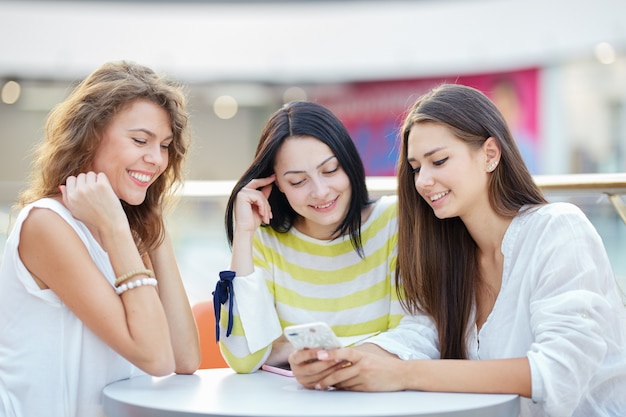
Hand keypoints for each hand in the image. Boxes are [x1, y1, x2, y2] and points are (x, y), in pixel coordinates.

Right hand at [60, 172, 127, 239]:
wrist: (110, 224)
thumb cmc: (93, 219)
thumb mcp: (75, 212)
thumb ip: (66, 199)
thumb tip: (61, 186)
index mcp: (71, 197)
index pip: (70, 179)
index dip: (78, 184)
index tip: (85, 190)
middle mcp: (79, 191)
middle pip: (81, 175)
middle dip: (87, 181)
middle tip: (94, 193)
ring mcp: (90, 187)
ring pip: (91, 174)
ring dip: (95, 180)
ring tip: (99, 192)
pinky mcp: (102, 185)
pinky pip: (101, 175)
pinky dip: (104, 180)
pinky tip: (106, 190)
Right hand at [233, 175, 275, 232]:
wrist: (246, 230)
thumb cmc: (252, 221)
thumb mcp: (261, 206)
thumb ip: (263, 195)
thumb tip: (269, 185)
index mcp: (243, 194)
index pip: (254, 183)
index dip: (264, 180)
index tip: (273, 176)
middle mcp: (239, 192)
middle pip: (256, 183)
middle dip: (266, 182)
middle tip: (274, 178)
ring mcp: (240, 193)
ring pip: (259, 194)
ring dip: (266, 206)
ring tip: (266, 216)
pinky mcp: (242, 195)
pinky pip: (258, 197)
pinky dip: (263, 206)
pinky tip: (262, 214)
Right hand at [288, 347, 353, 389]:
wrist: (308, 360)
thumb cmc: (311, 349)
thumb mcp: (309, 345)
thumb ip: (314, 344)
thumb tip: (326, 340)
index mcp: (293, 358)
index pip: (300, 356)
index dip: (311, 354)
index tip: (323, 350)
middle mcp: (296, 371)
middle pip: (311, 369)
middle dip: (326, 363)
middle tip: (338, 357)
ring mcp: (302, 380)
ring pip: (319, 378)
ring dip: (331, 370)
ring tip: (341, 362)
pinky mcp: (310, 387)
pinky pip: (322, 384)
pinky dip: (332, 376)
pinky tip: (340, 370)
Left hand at [291, 347, 405, 391]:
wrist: (401, 374)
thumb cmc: (382, 365)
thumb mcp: (368, 357)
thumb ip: (353, 358)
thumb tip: (336, 362)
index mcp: (362, 355)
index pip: (344, 352)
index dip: (331, 353)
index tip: (319, 355)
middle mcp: (362, 365)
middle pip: (339, 372)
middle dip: (326, 378)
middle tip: (316, 382)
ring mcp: (364, 377)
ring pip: (343, 382)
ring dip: (332, 385)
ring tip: (321, 386)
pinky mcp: (367, 387)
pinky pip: (350, 389)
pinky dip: (342, 389)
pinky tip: (336, 389)